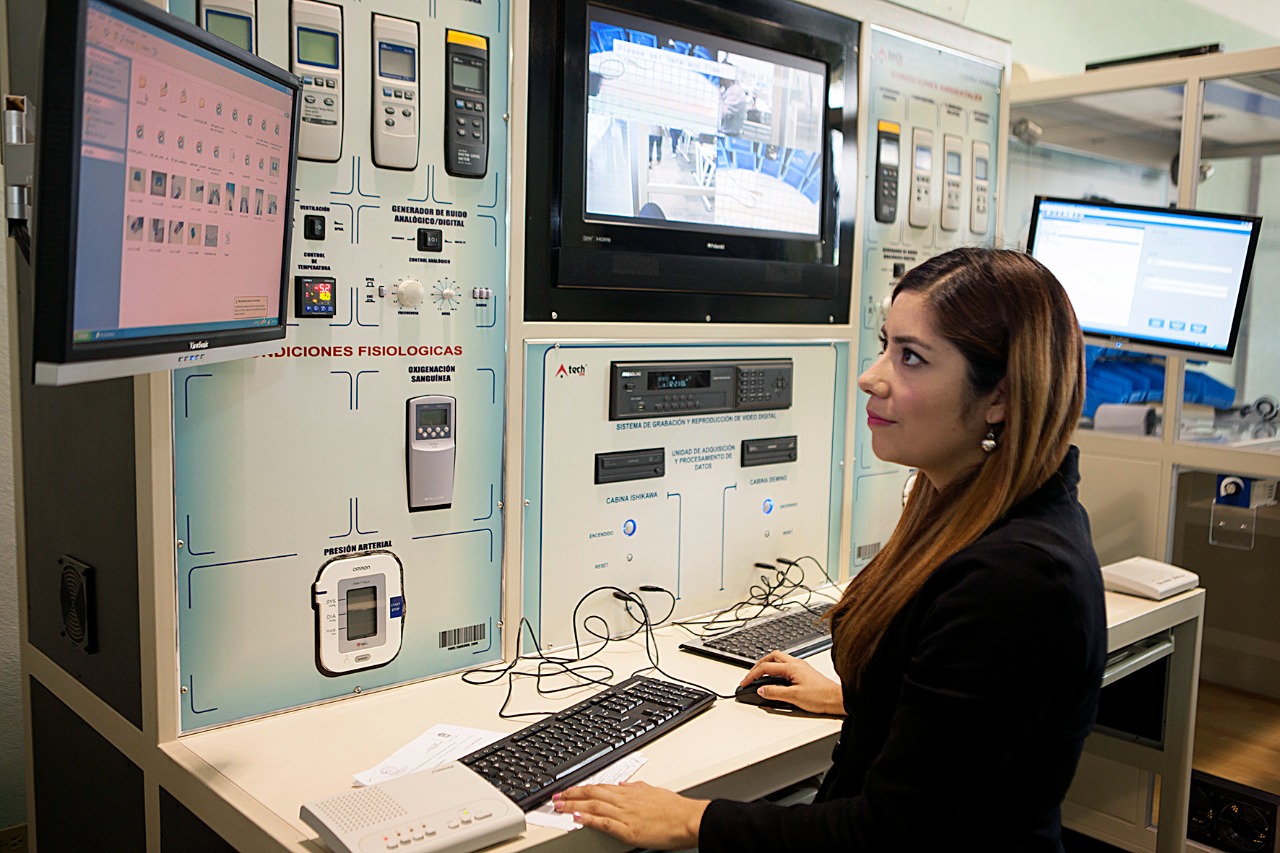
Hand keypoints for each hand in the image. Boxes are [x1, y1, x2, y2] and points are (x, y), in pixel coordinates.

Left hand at [552, 781, 707, 848]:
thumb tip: (624, 784)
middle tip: (556, 796)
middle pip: (593, 793)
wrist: (688, 819)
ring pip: (594, 806)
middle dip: (572, 794)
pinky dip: (589, 819)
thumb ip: (637, 788)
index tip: (569, 789)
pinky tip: (578, 817)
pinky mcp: (629, 830)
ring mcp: (626, 814)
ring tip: (559, 806)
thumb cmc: (675, 808)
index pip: (600, 786)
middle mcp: (625, 800)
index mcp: (631, 791)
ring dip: (574, 805)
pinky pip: (605, 822)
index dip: (582, 787)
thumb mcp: (654, 791)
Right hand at [741, 650, 844, 715]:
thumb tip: (761, 690)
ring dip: (768, 665)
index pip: (766, 667)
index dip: (752, 675)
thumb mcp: (794, 697)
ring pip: (779, 660)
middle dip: (758, 665)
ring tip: (760, 675)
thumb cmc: (821, 696)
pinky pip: (786, 665)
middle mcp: (796, 664)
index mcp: (792, 667)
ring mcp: (801, 667)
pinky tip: (776, 678)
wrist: (837, 699)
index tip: (745, 683)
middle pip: (772, 657)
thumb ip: (775, 693)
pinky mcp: (805, 673)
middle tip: (751, 675)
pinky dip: (777, 669)